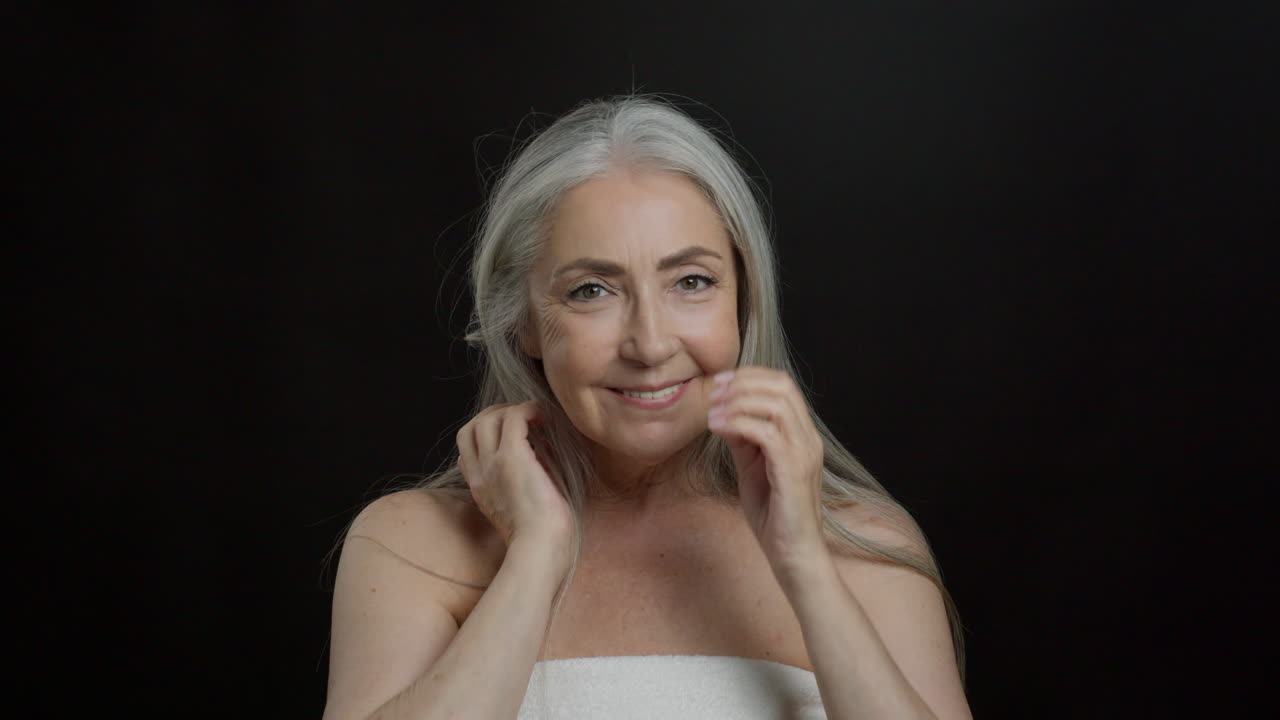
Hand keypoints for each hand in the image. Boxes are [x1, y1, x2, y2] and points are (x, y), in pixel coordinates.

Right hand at [456, 402, 573, 569]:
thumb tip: (544, 451)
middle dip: (494, 414)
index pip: (466, 449)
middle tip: (522, 417)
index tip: (511, 433)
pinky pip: (514, 417)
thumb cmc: (542, 535)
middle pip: (471, 427)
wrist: (541, 550)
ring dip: (512, 409)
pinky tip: (544, 416)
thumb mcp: (522, 505)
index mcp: (480, 488)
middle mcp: (480, 474)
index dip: (486, 433)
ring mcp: (493, 465)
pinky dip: (529, 410)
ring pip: (487, 418)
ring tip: (535, 416)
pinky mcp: (512, 458)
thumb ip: (523, 479)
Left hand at [707, 367, 827, 576]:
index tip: (719, 382)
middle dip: (743, 382)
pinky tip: (717, 428)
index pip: (783, 386)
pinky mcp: (793, 470)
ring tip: (712, 411)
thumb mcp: (751, 468)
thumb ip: (742, 440)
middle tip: (713, 392)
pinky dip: (738, 423)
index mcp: (801, 435)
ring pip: (776, 404)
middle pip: (782, 386)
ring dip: (738, 401)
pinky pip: (767, 432)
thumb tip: (723, 413)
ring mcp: (804, 453)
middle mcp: (808, 439)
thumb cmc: (773, 514)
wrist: (792, 553)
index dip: (750, 376)